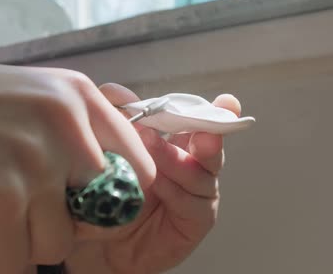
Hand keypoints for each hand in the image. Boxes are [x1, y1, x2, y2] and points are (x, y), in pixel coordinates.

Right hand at [0, 58, 154, 273]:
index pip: (137, 169)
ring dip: (18, 243)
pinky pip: (14, 267)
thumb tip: (103, 187)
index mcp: (76, 97)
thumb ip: (69, 135)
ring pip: (55, 246)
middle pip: (100, 215)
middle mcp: (63, 128)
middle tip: (19, 214)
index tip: (82, 208)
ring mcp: (31, 169)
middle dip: (63, 226)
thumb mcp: (25, 98)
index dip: (115, 200)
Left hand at [65, 83, 241, 273]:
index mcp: (179, 140)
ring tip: (151, 149)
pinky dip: (175, 192)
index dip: (216, 111)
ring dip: (177, 160)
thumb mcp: (112, 149)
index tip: (226, 102)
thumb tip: (117, 92)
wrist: (106, 240)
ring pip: (201, 172)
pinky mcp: (199, 218)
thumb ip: (118, 119)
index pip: (201, 120)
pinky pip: (194, 203)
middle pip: (211, 144)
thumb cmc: (113, 189)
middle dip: (208, 135)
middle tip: (199, 133)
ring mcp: (200, 191)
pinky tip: (158, 188)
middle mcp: (194, 162)